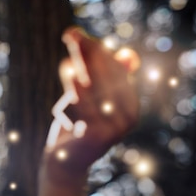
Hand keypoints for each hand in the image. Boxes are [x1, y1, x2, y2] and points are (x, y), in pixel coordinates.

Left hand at [44, 27, 139, 183]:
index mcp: (130, 106)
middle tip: (70, 34)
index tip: (78, 35)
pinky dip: (77, 87)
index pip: (117, 71)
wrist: (65, 162)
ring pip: (96, 88)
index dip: (98, 50)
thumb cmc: (79, 127)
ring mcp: (114, 128)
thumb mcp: (94, 101)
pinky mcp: (96, 136)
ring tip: (69, 48)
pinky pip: (86, 106)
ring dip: (81, 65)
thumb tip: (126, 54)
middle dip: (88, 52)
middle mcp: (127, 117)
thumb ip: (106, 79)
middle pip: (107, 76)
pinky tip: (70, 72)